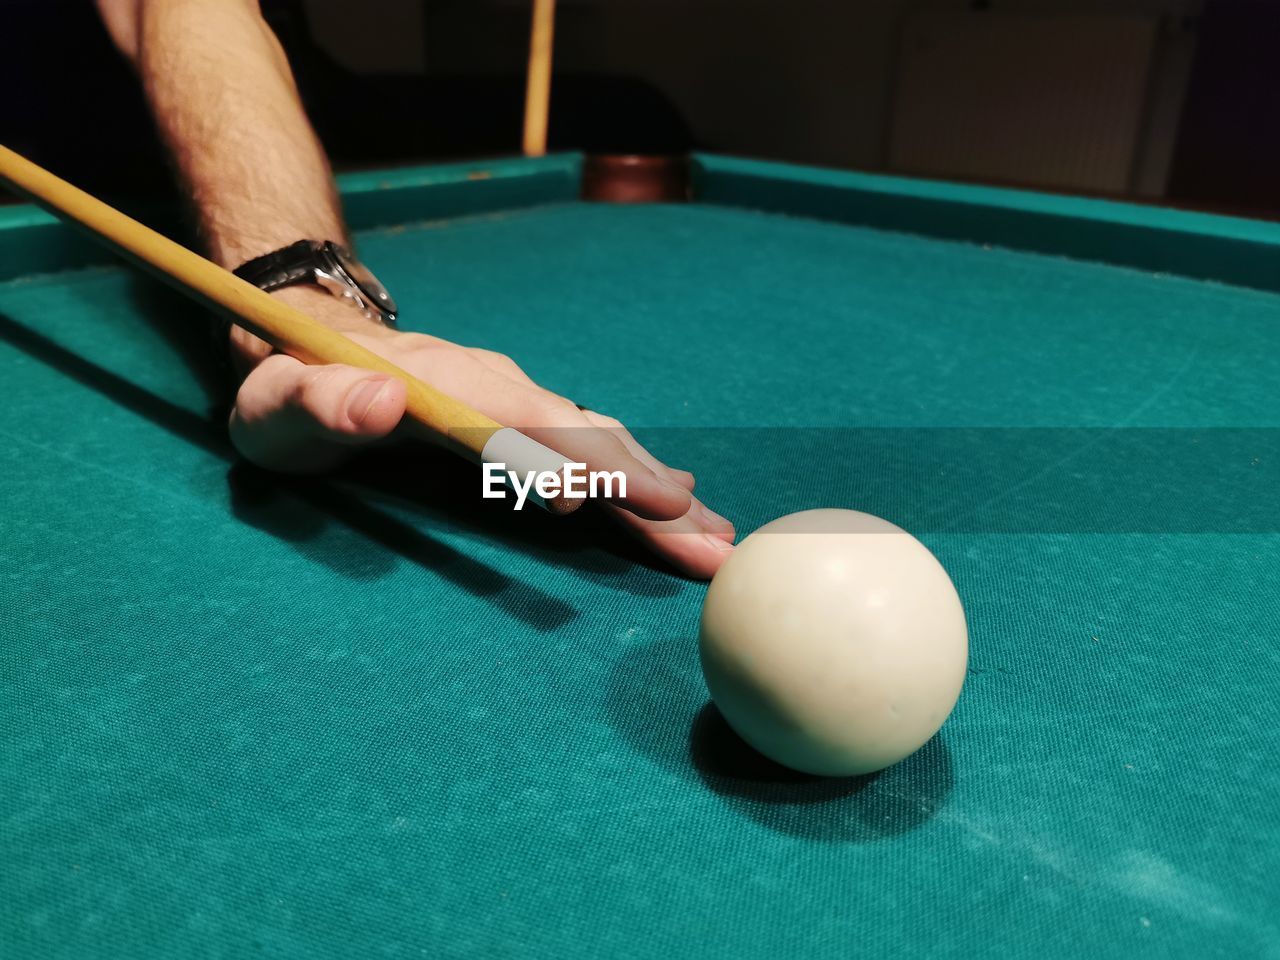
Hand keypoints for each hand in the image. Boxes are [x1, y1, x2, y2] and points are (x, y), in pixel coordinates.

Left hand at [226, 289, 734, 578]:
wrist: (309, 343)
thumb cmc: (287, 389)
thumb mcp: (276, 403)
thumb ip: (318, 402)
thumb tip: (382, 399)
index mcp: (445, 382)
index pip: (519, 422)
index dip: (564, 459)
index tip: (613, 501)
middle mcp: (497, 385)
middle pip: (585, 434)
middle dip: (647, 490)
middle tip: (709, 544)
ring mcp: (516, 400)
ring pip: (602, 441)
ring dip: (660, 492)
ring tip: (716, 534)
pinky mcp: (522, 421)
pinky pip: (592, 447)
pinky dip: (639, 478)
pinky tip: (678, 499)